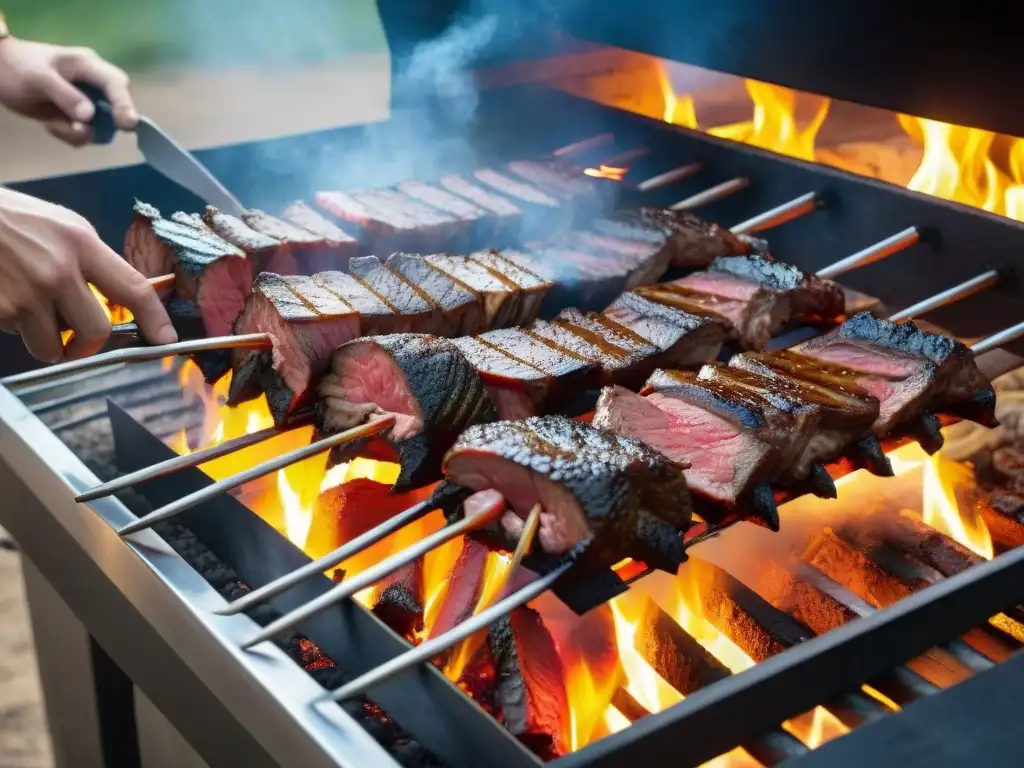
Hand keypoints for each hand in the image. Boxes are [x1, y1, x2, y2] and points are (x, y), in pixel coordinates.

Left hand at [0, 37, 136, 145]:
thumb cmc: (17, 68)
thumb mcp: (39, 79)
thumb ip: (66, 96)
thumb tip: (90, 116)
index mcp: (88, 66)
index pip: (117, 84)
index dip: (125, 104)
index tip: (127, 125)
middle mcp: (93, 83)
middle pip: (117, 107)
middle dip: (105, 124)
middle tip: (82, 130)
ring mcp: (87, 100)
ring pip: (102, 125)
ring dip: (82, 133)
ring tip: (54, 126)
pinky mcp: (77, 115)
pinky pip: (86, 132)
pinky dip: (70, 135)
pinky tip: (51, 125)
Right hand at [0, 187, 176, 361]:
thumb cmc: (10, 219)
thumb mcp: (60, 226)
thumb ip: (90, 261)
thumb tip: (117, 298)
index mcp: (80, 243)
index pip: (132, 287)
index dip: (154, 317)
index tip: (166, 338)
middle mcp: (57, 271)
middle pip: (96, 331)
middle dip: (87, 342)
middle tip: (76, 339)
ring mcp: (24, 294)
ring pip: (52, 346)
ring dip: (46, 341)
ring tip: (30, 312)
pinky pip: (17, 337)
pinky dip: (15, 327)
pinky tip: (5, 298)